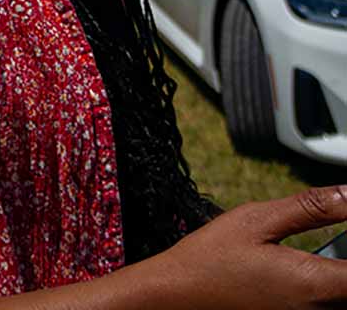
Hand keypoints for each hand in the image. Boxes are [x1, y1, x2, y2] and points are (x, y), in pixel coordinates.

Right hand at [144, 185, 346, 308]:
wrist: (177, 294)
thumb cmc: (211, 258)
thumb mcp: (257, 220)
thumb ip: (309, 208)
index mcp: (312, 284)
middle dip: (345, 253)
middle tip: (336, 219)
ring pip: (338, 294)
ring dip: (337, 269)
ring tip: (322, 244)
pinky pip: (323, 302)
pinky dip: (326, 283)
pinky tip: (308, 265)